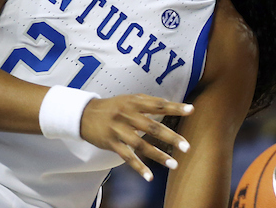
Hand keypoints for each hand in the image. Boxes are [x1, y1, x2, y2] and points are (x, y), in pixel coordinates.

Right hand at [79, 94, 193, 182]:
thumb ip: (146, 102)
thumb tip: (168, 104)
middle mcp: (127, 115)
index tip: (191, 110)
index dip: (174, 107)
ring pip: (141, 144)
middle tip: (187, 147)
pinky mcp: (111, 143)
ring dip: (158, 155)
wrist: (84, 114)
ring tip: (174, 164)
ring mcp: (119, 130)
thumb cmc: (110, 107)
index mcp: (133, 102)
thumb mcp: (127, 99)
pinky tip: (149, 176)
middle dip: (170, 137)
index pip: (158, 105)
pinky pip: (127, 157)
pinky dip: (138, 167)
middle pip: (152, 126)